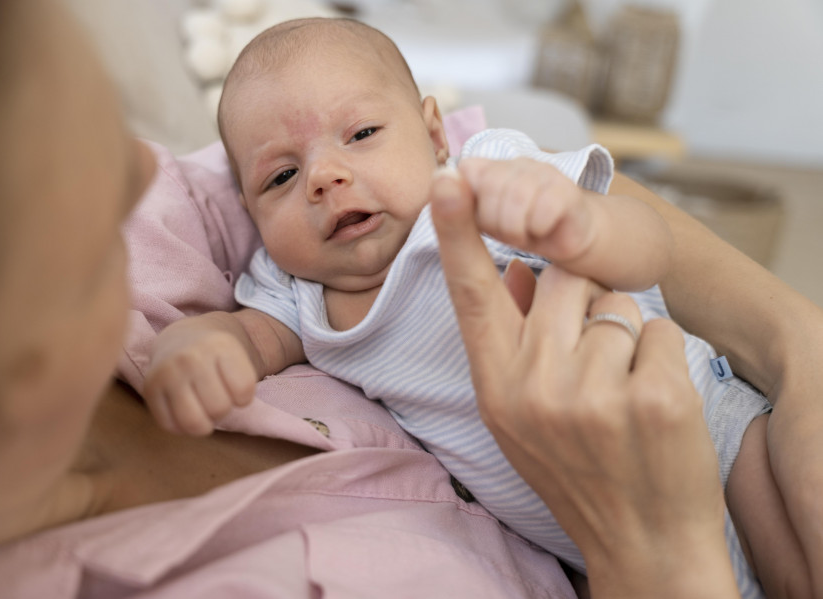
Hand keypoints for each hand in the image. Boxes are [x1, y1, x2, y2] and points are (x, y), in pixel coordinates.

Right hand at [143, 318, 256, 435]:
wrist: (179, 339)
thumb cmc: (215, 357)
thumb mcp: (237, 357)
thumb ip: (245, 384)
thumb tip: (235, 409)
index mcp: (220, 345)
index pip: (244, 391)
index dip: (243, 398)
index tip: (234, 388)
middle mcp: (191, 357)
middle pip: (219, 409)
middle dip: (221, 410)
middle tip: (215, 397)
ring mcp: (168, 372)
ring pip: (194, 423)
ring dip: (203, 424)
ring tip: (202, 409)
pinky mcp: (149, 387)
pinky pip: (171, 426)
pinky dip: (181, 427)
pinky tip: (184, 411)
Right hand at [430, 170, 739, 597]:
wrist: (639, 540)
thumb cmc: (578, 470)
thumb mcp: (520, 415)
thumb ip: (513, 341)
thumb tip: (516, 269)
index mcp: (495, 386)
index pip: (472, 295)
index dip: (458, 234)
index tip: (448, 181)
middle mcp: (535, 387)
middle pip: (565, 280)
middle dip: (586, 301)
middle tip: (593, 361)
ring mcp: (594, 396)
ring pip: (617, 305)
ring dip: (627, 336)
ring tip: (622, 392)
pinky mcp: (654, 400)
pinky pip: (662, 332)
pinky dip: (663, 359)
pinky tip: (652, 404)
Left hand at [458, 157, 595, 263]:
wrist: (569, 237)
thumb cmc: (520, 229)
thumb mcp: (480, 222)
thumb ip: (455, 206)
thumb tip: (442, 178)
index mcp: (487, 170)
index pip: (466, 171)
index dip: (470, 204)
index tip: (482, 223)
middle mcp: (513, 164)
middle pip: (491, 185)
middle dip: (494, 221)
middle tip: (507, 233)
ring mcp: (542, 172)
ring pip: (517, 196)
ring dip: (516, 228)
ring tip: (524, 234)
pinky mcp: (567, 190)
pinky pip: (545, 207)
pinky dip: (539, 228)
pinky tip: (543, 230)